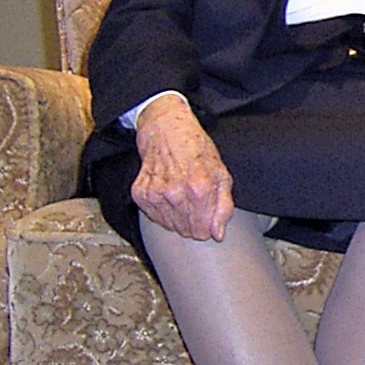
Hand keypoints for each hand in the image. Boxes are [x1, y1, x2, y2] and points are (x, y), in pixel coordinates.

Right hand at [132, 95, 234, 240]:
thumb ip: (224, 207)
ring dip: (178, 216)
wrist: (167, 130)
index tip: (208, 217)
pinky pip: (154, 217)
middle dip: (194, 221)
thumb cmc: (196, 149)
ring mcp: (155, 194)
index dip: (208, 227)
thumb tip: (218, 234)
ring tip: (182, 194)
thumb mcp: (221, 173)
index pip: (203, 231)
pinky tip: (168, 193)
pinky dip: (163, 210)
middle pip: (186, 231)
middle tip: (195, 201)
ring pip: (170, 226)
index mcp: (200, 188)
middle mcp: (176, 193)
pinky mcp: (140, 194)